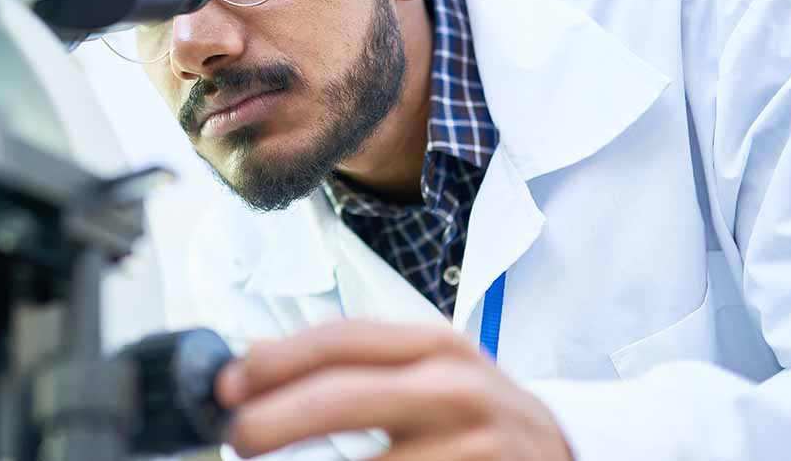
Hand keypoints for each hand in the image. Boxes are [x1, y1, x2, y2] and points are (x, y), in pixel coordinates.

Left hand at [215, 320, 573, 460]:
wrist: (563, 451)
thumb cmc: (473, 412)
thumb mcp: (424, 370)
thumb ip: (352, 365)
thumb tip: (254, 362)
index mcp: (434, 346)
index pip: (341, 340)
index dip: (276, 361)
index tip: (227, 386)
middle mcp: (455, 388)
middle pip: (343, 397)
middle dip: (275, 420)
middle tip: (238, 438)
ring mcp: (475, 447)